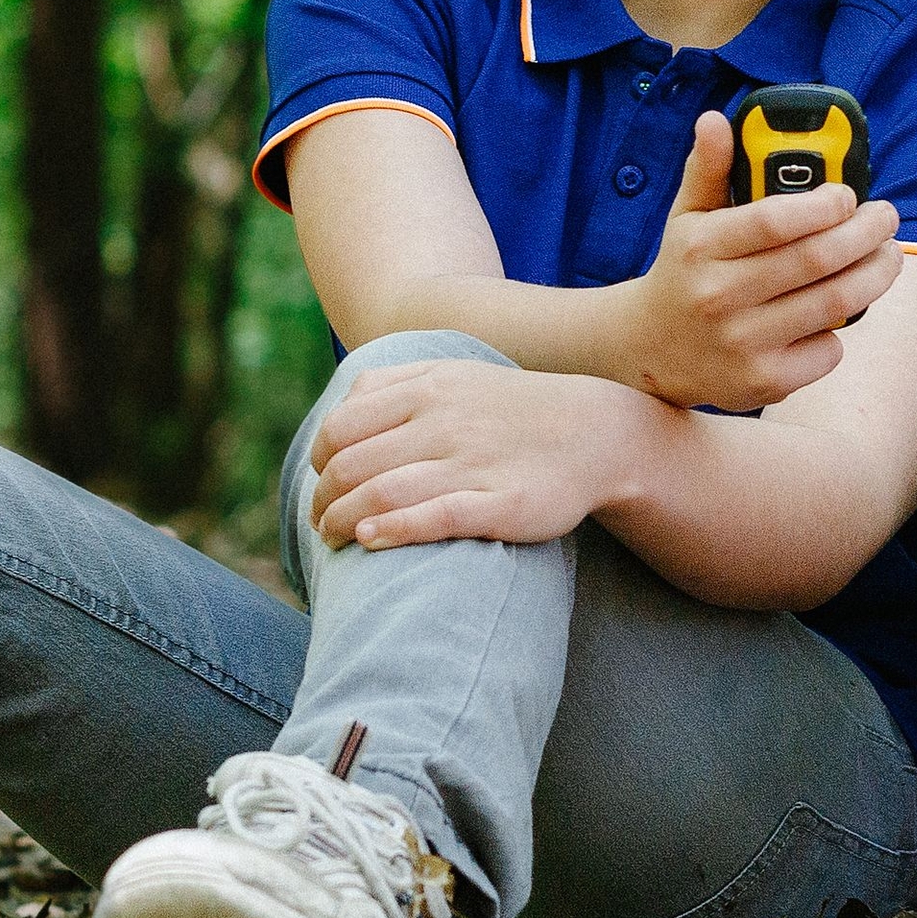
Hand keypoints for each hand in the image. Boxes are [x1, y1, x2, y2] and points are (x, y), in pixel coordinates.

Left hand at [307, 361, 652, 552]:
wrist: (596, 433)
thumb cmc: (511, 411)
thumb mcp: (453, 376)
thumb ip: (393, 385)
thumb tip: (337, 415)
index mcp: (428, 388)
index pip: (342, 427)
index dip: (320, 461)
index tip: (324, 482)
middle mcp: (444, 421)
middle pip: (352, 465)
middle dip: (323, 501)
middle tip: (320, 523)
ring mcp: (473, 462)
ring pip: (383, 492)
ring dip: (343, 521)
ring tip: (332, 539)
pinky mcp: (501, 503)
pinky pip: (434, 516)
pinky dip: (393, 530)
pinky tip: (369, 541)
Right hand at [614, 113, 903, 411]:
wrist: (648, 351)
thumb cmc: (683, 271)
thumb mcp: (686, 217)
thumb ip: (707, 168)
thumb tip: (716, 119)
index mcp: (700, 248)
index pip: (775, 220)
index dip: (825, 205)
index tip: (849, 195)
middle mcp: (717, 297)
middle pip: (817, 260)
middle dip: (867, 233)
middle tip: (886, 219)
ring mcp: (741, 344)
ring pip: (834, 304)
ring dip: (876, 275)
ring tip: (888, 255)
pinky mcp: (762, 383)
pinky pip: (828, 349)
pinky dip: (844, 328)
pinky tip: (841, 309)